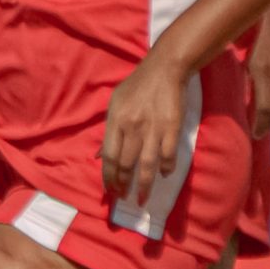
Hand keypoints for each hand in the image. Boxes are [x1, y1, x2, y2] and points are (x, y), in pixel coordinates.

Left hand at [101, 55, 189, 206]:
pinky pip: (168, 155)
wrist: (165, 69)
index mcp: (116, 121)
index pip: (109, 156)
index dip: (108, 176)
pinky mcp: (172, 128)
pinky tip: (165, 175)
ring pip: (146, 165)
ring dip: (143, 185)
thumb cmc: (137, 86)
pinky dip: (166, 168)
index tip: (110, 190)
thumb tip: (98, 156)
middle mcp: (132, 127)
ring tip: (141, 199)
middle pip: (126, 164)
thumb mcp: (115, 103)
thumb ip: (108, 130)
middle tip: (123, 197)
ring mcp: (153, 129)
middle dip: (123, 184)